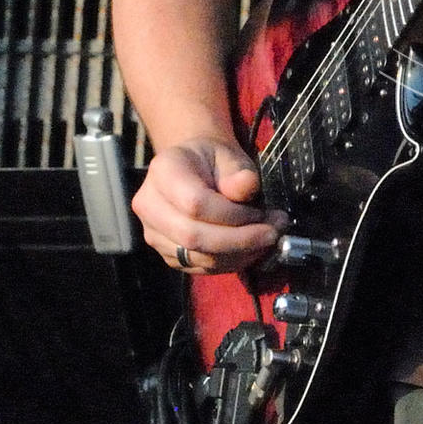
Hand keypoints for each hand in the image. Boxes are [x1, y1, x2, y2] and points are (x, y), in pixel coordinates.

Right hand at [131, 135, 287, 274]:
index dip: (232, 215)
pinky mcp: (167, 254)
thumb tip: (247, 187)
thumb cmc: (214, 160)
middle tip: (272, 233)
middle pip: (193, 236)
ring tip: (266, 240)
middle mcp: (150, 205)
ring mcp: (154, 233)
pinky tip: (250, 250)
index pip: (195, 203)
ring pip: (196, 257)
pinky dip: (229, 263)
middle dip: (239, 240)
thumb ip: (238, 172)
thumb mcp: (229, 155)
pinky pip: (198, 268)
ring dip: (238, 254)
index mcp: (163, 171)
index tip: (261, 214)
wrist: (196, 168)